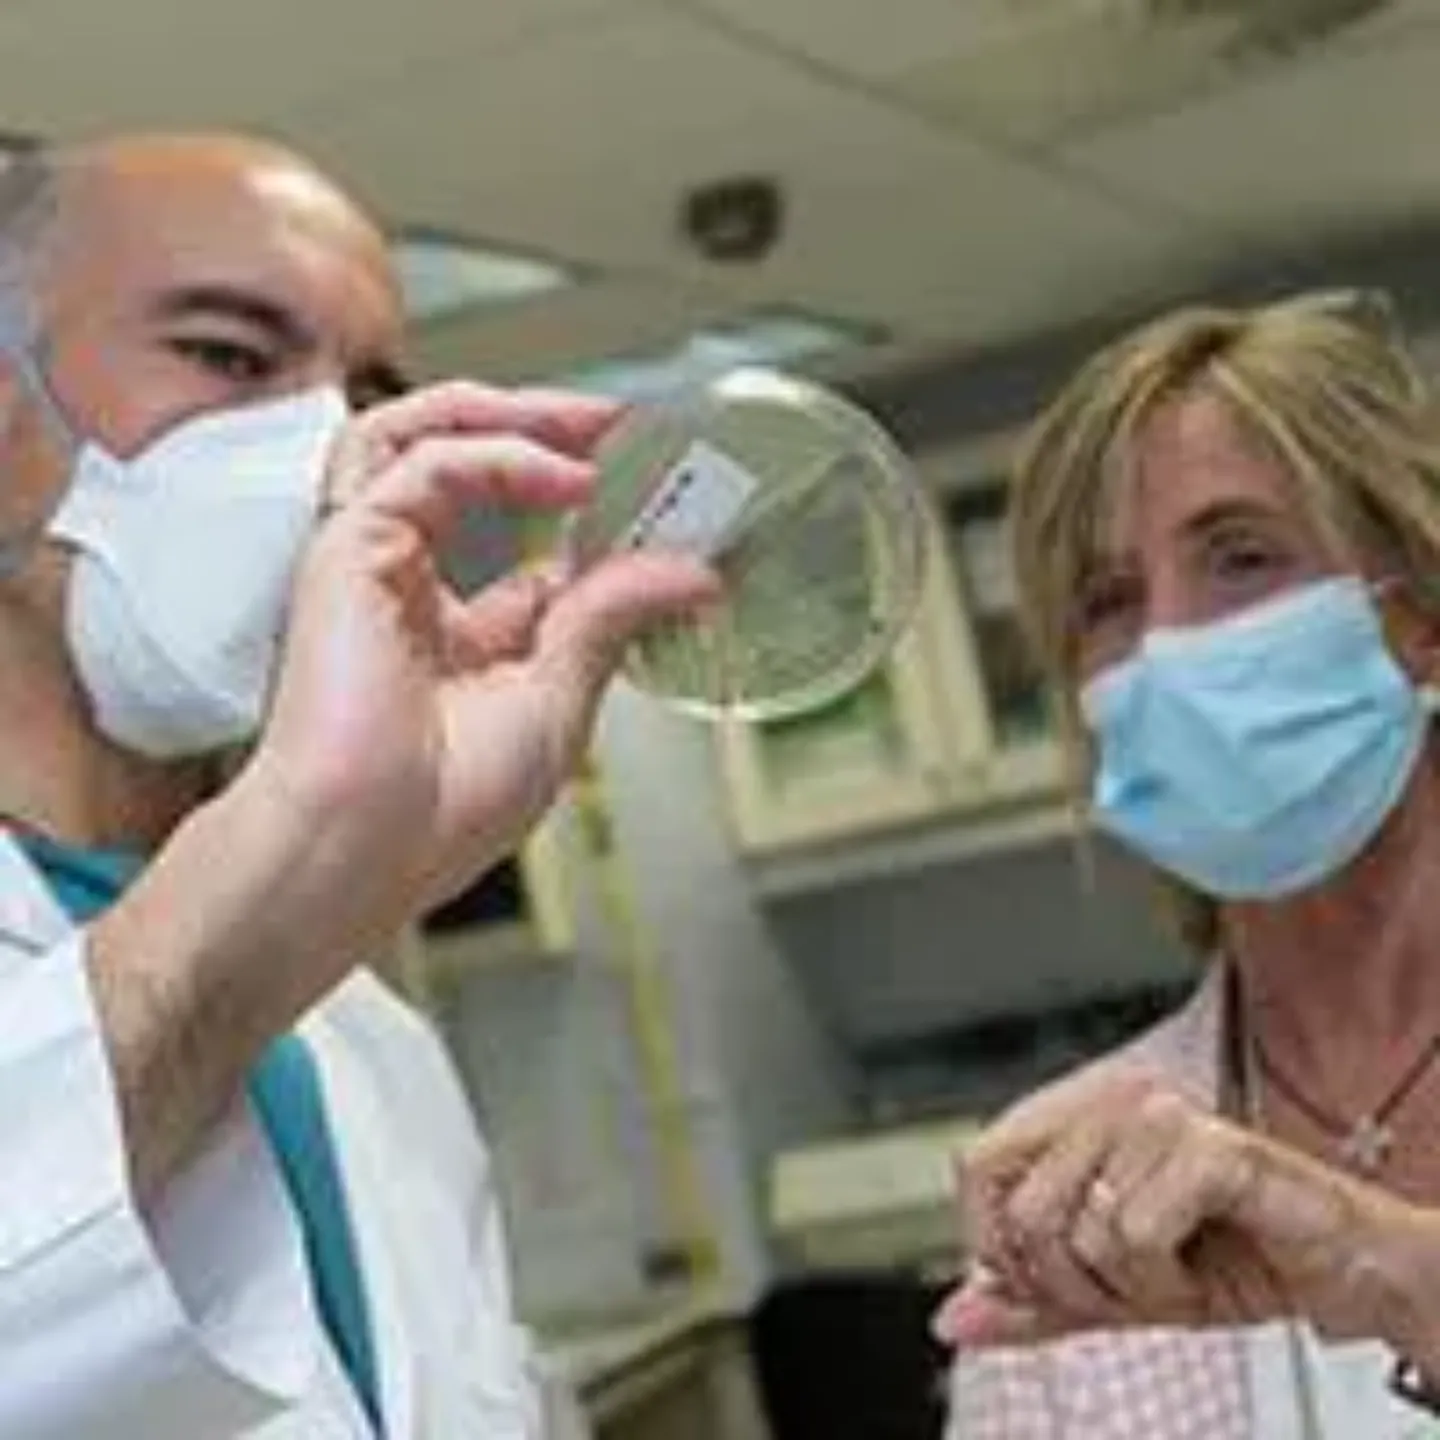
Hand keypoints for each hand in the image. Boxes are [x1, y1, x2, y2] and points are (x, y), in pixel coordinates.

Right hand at [239, 381, 718, 981]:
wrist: (364, 848)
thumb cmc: (440, 811)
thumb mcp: (557, 701)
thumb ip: (612, 619)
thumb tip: (690, 572)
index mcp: (462, 641)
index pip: (534, 554)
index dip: (600, 520)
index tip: (669, 498)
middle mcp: (414, 590)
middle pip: (472, 468)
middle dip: (552, 433)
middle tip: (628, 426)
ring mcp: (375, 563)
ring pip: (427, 437)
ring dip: (514, 416)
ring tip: (593, 418)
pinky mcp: (347, 545)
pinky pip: (425, 462)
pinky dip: (502, 456)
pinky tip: (567, 474)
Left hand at [932, 1067, 1439, 1365]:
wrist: (1340, 1270)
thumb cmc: (1229, 1261)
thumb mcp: (1112, 1295)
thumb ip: (1031, 1303)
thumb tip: (950, 1319)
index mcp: (1072, 1121)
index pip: (975, 1169)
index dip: (999, 1245)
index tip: (1057, 1279)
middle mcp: (1105, 1104)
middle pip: (1023, 1215)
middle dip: (1076, 1283)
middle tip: (1138, 1280)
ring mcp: (1154, 1116)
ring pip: (1080, 1233)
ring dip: (1131, 1286)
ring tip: (1179, 1266)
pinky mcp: (1205, 1143)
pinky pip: (1134, 1234)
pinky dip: (1168, 1279)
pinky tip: (1207, 1263)